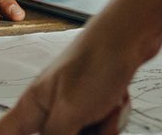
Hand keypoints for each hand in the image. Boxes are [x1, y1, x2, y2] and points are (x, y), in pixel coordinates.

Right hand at [0, 16, 157, 134]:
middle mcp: (48, 109)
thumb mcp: (69, 113)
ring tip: (107, 107)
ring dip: (100, 131)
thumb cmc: (95, 62)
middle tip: (84, 122)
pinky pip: (99, 129)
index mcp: (31, 109)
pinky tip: (116, 102)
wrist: (130, 35)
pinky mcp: (93, 104)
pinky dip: (111, 121)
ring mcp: (71, 106)